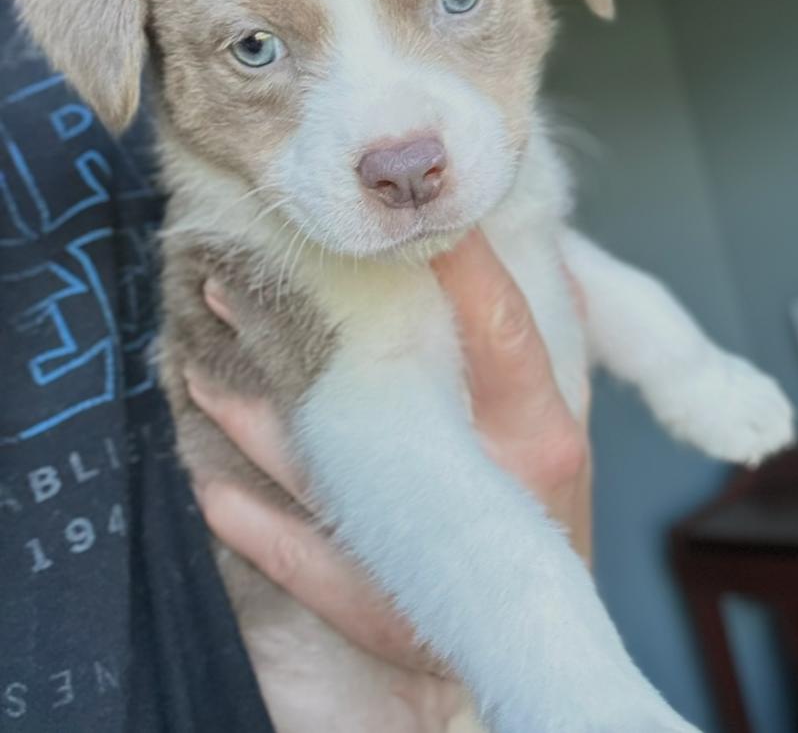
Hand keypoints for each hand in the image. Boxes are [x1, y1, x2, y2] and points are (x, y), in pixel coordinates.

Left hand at [185, 229, 591, 673]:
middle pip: (382, 386)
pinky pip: (295, 554)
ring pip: (320, 466)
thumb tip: (521, 244)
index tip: (397, 208)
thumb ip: (540, 340)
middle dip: (298, 329)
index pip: (500, 325)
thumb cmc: (546, 505)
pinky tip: (208, 481)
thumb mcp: (562, 422)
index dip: (457, 262)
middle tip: (228, 280)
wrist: (534, 622)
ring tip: (202, 361)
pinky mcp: (384, 604)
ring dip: (249, 413)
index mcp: (542, 428)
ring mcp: (434, 544)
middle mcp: (491, 480)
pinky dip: (247, 515)